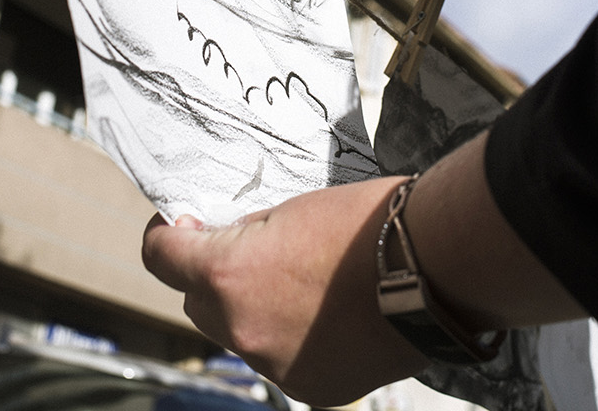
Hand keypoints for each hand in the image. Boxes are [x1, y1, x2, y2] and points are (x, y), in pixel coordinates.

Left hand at [141, 176, 429, 405]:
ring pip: (239, 336)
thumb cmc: (368, 225)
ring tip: (301, 284)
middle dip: (211, 278)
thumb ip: (245, 234)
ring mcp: (276, 365)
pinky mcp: (311, 388)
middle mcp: (241, 329)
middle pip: (197, 304)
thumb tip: (225, 244)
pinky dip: (291, 339)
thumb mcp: (290, 209)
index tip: (177, 227)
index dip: (164, 236)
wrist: (436, 267)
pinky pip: (280, 361)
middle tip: (245, 251)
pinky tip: (327, 314)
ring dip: (253, 312)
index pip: (160, 258)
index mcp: (227, 275)